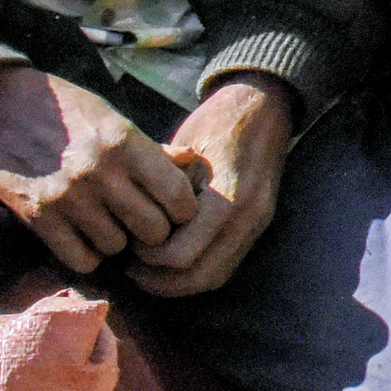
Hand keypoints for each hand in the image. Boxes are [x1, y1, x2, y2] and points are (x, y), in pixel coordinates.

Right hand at [0, 61, 201, 274]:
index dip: (182, 211)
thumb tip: (192, 162)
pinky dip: (86, 254)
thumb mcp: (113, 119)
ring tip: (107, 223)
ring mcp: (68, 197)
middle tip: (141, 222)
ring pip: (116, 246)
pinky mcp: (38, 216)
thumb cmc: (65, 110)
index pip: (178, 197)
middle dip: (152, 231)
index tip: (173, 210)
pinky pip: (80, 259)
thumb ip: (152, 148)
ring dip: (116, 241)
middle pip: (153, 230)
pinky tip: (83, 236)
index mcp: (126, 143)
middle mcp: (100, 172)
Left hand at [127, 77, 295, 298]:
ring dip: (178, 283)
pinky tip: (171, 261)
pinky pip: (225, 265)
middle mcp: (248, 218)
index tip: (128, 246)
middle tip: (131, 271)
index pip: (181, 255)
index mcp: (228, 198)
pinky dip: (196, 272)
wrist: (264, 107)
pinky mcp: (257, 226)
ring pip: (214, 277)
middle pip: (200, 277)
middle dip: (160, 281)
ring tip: (147, 271)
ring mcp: (257, 224)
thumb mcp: (182, 150)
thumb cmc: (216, 121)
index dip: (148, 259)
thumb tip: (126, 223)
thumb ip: (160, 190)